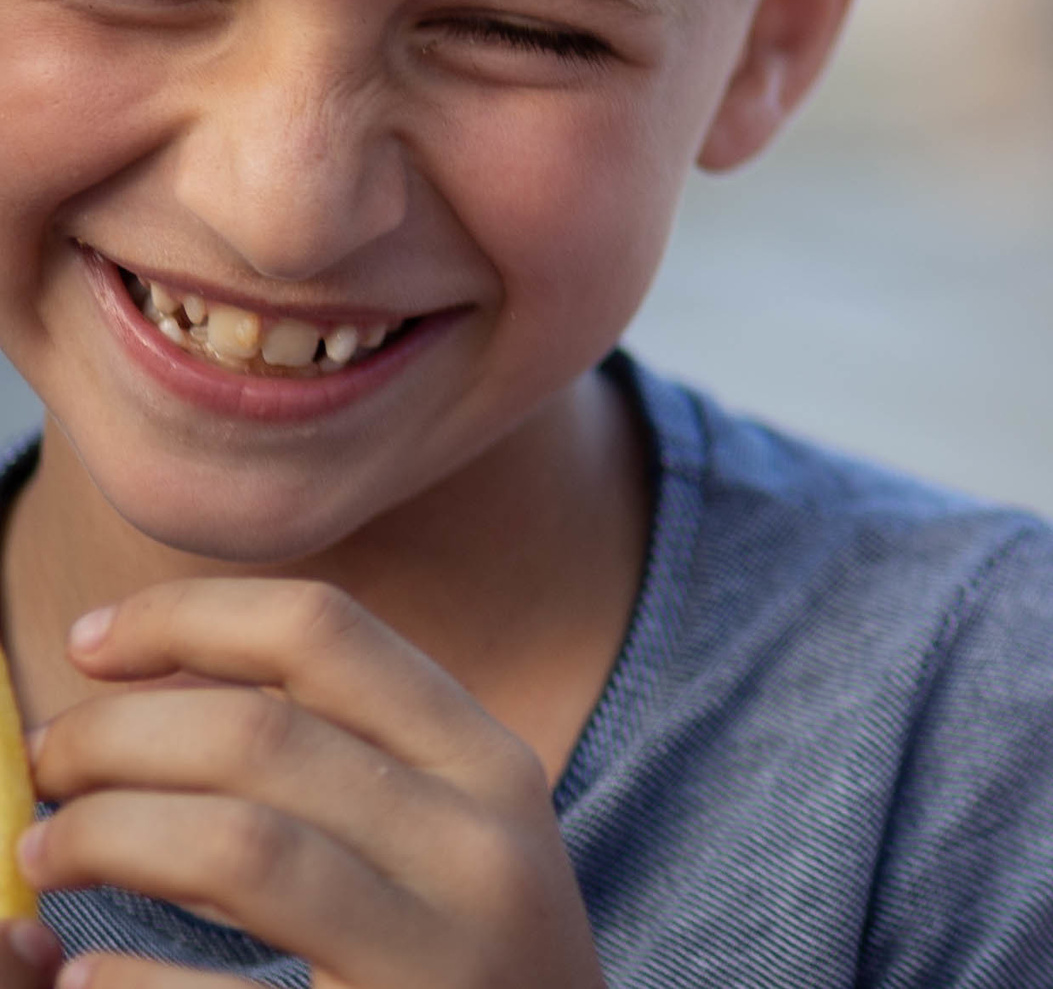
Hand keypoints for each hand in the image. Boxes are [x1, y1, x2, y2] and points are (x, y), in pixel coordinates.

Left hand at [18, 580, 605, 988]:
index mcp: (487, 767)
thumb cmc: (470, 959)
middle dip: (109, 736)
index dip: (184, 619)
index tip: (89, 643)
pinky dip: (125, 982)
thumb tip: (144, 690)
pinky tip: (82, 975)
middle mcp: (476, 850)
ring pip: (235, 847)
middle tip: (45, 766)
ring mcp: (435, 959)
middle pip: (257, 737)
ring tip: (47, 854)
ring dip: (102, 836)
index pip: (325, 635)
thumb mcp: (454, 836)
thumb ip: (346, 761)